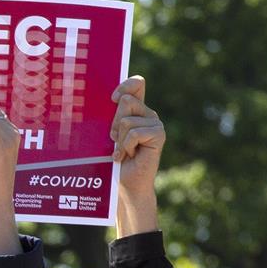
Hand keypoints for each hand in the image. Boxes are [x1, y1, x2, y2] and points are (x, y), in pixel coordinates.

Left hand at [110, 76, 163, 236]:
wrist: (124, 184)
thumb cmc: (111, 160)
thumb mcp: (107, 134)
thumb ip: (109, 116)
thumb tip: (109, 99)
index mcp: (135, 110)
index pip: (136, 83)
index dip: (125, 85)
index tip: (112, 98)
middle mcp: (147, 113)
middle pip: (125, 102)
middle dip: (113, 123)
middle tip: (115, 140)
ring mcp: (155, 124)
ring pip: (126, 120)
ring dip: (119, 139)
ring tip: (122, 150)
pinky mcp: (159, 135)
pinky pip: (134, 133)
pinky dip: (126, 146)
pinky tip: (127, 156)